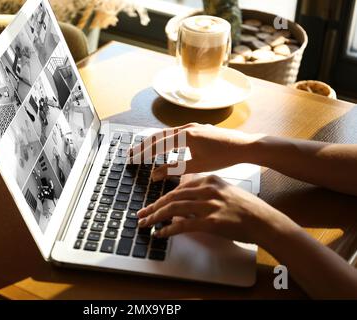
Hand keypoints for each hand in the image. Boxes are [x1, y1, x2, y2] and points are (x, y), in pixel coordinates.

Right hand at [129, 123, 263, 180]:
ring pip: (167, 133)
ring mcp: (192, 126)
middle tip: (131, 153)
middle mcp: (187, 127)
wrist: (244, 146)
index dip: (143, 152)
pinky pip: (175, 133)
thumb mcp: (197, 166)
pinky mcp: (197, 129)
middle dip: (143, 145)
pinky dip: (165, 140)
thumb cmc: (223, 157)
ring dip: (153, 142)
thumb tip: (154, 175)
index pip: (157, 144)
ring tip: (143, 150)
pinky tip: (164, 147)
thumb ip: (173, 170)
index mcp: (185, 136)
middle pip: (158, 135)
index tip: (131, 158)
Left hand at [137, 175, 299, 246]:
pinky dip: (168, 229)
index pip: (179, 188)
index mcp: (209, 180)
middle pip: (172, 197)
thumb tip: (183, 206)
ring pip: (174, 209)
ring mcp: (209, 205)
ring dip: (156, 217)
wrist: (264, 221)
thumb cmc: (245, 208)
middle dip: (154, 207)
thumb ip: (203, 195)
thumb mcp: (224, 192)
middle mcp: (207, 190)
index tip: (153, 206)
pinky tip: (160, 234)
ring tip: (145, 223)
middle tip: (141, 214)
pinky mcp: (211, 222)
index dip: (162, 198)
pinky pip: (183, 225)